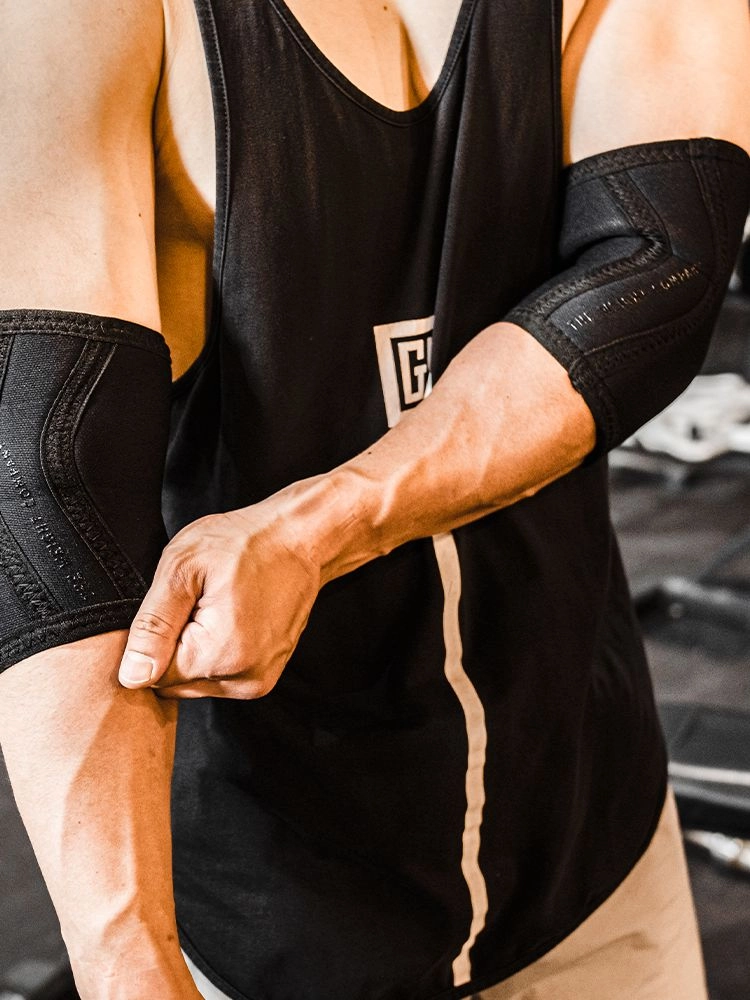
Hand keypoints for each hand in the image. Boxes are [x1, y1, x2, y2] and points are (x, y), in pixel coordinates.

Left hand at [118, 496, 321, 698]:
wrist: (299, 539)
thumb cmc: (244, 543)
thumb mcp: (183, 568)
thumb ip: (153, 625)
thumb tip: (132, 676)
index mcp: (219, 655)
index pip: (150, 677)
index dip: (150, 640)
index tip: (174, 606)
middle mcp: (243, 679)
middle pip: (174, 685)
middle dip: (173, 649)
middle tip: (195, 604)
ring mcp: (258, 681)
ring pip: (195, 683)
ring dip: (194, 651)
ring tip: (215, 608)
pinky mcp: (264, 678)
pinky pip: (218, 678)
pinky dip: (214, 653)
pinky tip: (228, 619)